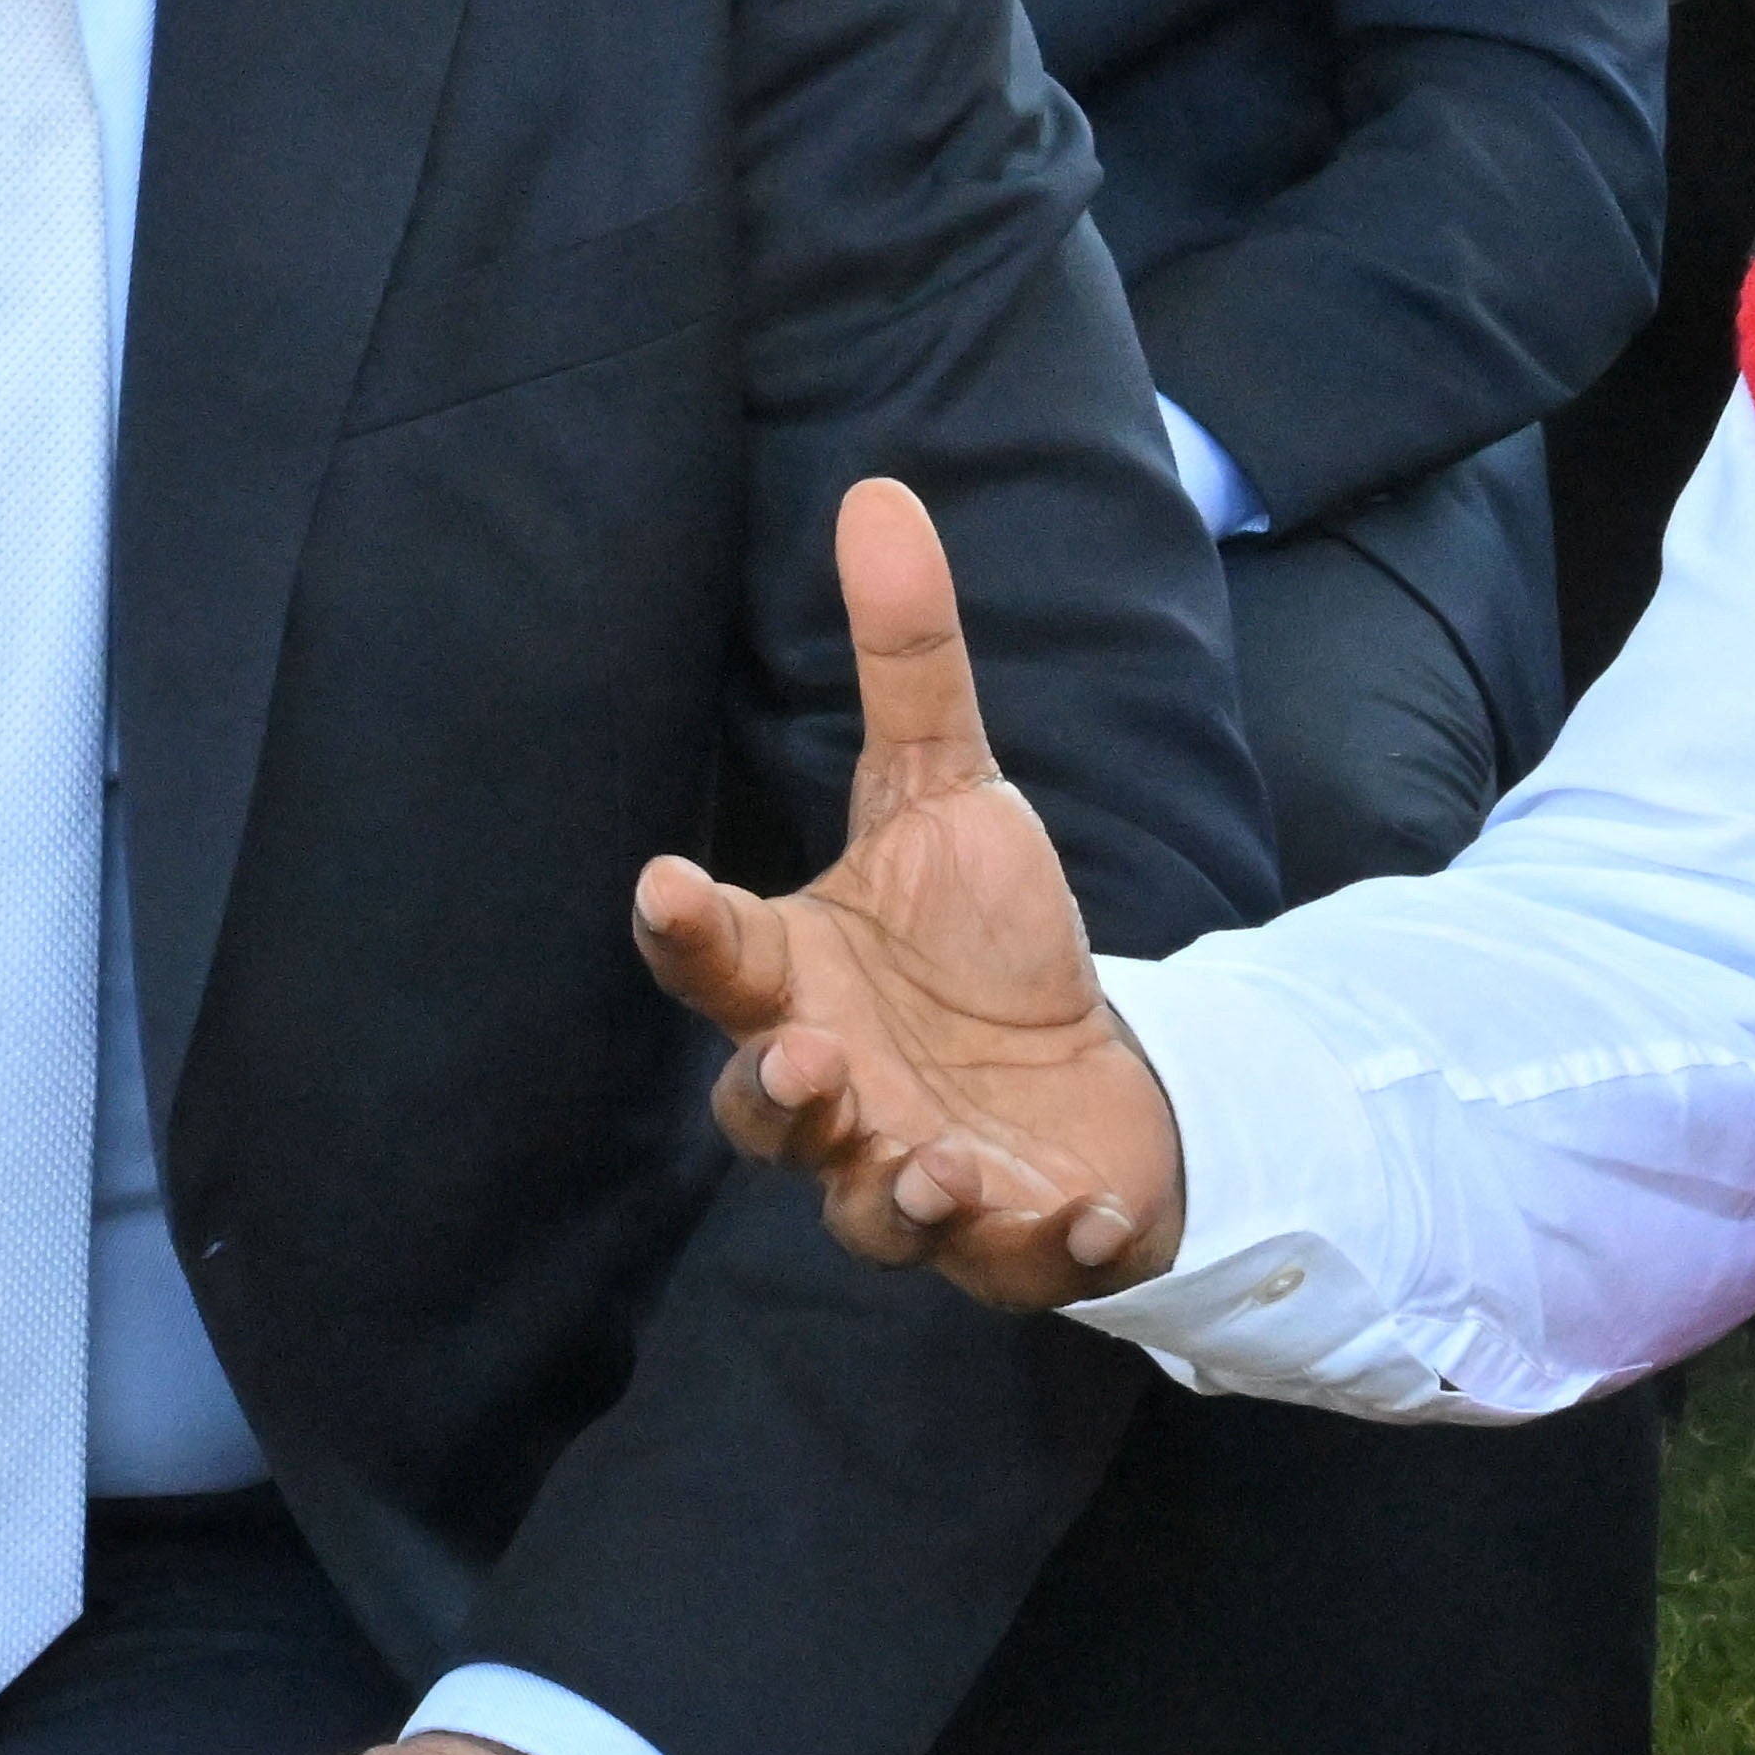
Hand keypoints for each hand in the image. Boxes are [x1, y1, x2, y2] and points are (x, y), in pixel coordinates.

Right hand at [632, 474, 1189, 1304]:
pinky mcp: (1002, 1240)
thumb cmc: (983, 941)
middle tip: (812, 1057)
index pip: (716, 959)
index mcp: (798, 979)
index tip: (664, 882)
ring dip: (890, 1193)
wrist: (1090, 1071)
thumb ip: (910, 663)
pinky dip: (1043, 1245)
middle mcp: (836, 1089)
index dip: (687, 928)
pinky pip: (1010, 1263)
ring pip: (867, 1210)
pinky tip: (1084, 1212)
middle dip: (782, 1093)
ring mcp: (911, 1175)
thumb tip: (879, 491)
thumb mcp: (951, 788)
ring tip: (931, 1164)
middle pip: (767, 1113)